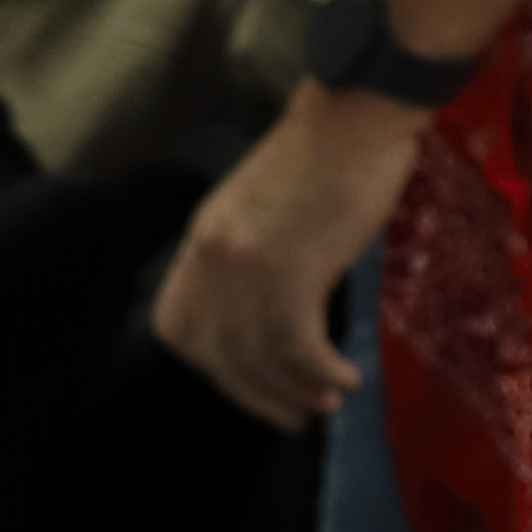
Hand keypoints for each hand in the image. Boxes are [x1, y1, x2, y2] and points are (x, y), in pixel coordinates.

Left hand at [149, 83, 430, 426]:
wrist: (356, 115)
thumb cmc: (326, 156)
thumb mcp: (263, 210)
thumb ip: (252, 256)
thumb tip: (272, 307)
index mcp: (201, 242)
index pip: (175, 325)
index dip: (206, 364)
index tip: (243, 382)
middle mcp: (212, 260)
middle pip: (214, 354)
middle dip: (251, 393)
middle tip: (289, 416)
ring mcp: (248, 268)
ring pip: (256, 357)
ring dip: (292, 390)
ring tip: (323, 403)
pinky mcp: (292, 273)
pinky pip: (296, 347)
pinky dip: (320, 372)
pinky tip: (345, 380)